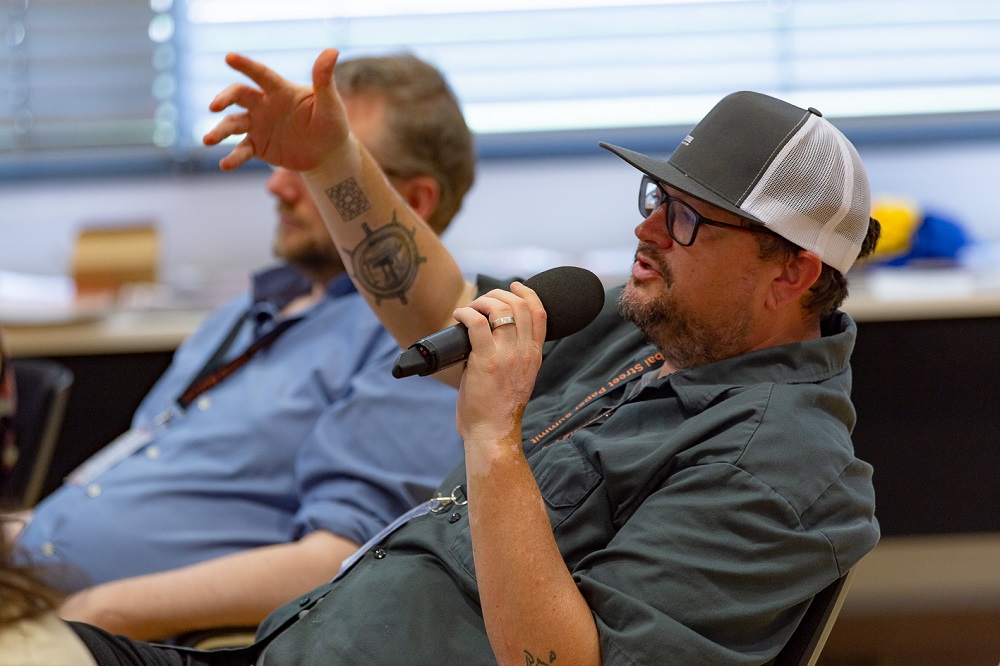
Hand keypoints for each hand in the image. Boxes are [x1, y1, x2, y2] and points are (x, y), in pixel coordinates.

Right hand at [202, 49, 350, 171]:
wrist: (327, 154)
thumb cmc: (330, 124)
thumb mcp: (330, 104)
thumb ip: (324, 80)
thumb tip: (332, 51)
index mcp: (280, 91)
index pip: (261, 75)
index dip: (246, 66)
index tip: (230, 58)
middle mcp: (264, 105)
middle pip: (239, 96)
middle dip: (224, 98)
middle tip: (214, 106)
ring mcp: (258, 125)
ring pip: (233, 124)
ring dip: (219, 130)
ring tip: (208, 140)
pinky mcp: (257, 146)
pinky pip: (242, 150)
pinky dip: (233, 158)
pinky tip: (225, 165)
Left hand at [451, 282, 546, 453]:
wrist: (493, 433)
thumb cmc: (499, 409)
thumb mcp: (519, 378)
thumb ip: (514, 356)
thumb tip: (491, 335)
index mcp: (534, 355)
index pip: (540, 313)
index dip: (528, 293)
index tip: (515, 286)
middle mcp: (524, 352)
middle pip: (520, 304)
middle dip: (500, 293)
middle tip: (484, 300)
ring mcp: (506, 356)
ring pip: (500, 309)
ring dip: (482, 301)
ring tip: (470, 309)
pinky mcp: (485, 361)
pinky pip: (477, 322)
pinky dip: (466, 313)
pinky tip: (459, 316)